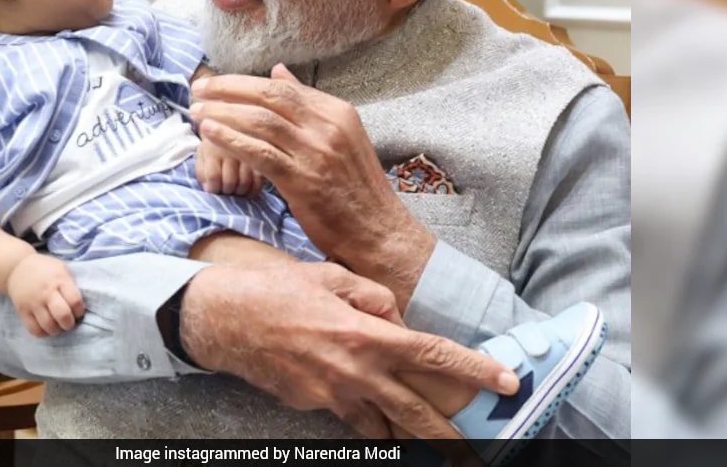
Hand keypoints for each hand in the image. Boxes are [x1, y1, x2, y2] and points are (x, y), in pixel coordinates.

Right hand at [5, 253, 84, 336]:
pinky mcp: (22, 311)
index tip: (79, 312)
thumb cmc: (45, 269)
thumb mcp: (62, 269)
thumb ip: (71, 286)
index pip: (74, 300)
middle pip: (62, 315)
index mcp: (59, 280)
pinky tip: (47, 328)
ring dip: (57, 330)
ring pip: (48, 325)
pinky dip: (43, 333)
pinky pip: (34, 329)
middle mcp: (46, 292)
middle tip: (70, 322)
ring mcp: (33, 303)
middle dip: (70, 323)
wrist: (17, 267)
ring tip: (59, 325)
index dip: (80, 310)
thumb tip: (81, 305)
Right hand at [179, 262, 517, 440]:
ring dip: (404, 436)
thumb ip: (371, 297)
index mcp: (365, 334)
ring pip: (381, 426)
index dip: (473, 369)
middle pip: (415, 412)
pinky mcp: (309, 406)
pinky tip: (364, 408)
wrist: (221, 319)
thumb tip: (396, 317)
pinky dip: (360, 414)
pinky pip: (346, 414)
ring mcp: (330, 395)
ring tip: (426, 447)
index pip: (432, 354)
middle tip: (476, 452)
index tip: (505, 383)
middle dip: (450, 436)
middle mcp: (354, 371)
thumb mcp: (329, 277)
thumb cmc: (274, 291)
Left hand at [190, 65, 433, 294]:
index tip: (216, 85)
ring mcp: (316, 152)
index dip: (243, 83)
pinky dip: (231, 139)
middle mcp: (328, 126)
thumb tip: (278, 73)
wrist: (378, 232)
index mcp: (337, 112)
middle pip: (268, 95)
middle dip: (228, 89)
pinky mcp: (303, 180)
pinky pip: (259, 153)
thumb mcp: (340, 138)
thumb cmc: (355, 190)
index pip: (282, 87)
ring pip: (260, 121)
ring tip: (196, 112)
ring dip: (223, 113)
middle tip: (198, 90)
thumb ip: (308, 107)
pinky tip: (209, 134)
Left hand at [195, 137, 264, 195]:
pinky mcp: (263, 156)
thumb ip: (202, 172)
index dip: (214, 188)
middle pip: (229, 182)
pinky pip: (259, 181)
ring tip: (236, 188)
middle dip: (226, 191)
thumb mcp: (202, 157)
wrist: (233, 128)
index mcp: (213, 148)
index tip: (215, 189)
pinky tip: (248, 188)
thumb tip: (209, 188)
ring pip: (244, 183)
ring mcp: (248, 152)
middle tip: (226, 190)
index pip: (213, 177)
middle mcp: (231, 148)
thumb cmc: (214, 148)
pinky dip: (253, 189)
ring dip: (239, 191)